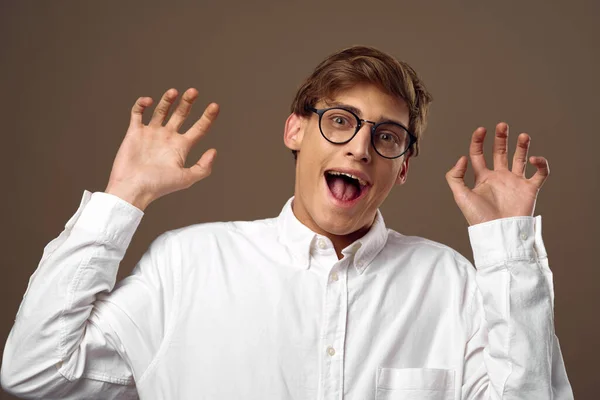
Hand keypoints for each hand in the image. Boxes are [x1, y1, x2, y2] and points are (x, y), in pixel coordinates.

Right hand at [105, 88, 218, 210]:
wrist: (132, 188)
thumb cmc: (158, 186)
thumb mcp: (186, 179)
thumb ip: (203, 167)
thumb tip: (214, 151)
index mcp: (181, 147)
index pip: (199, 128)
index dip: (208, 117)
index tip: (215, 106)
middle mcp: (167, 138)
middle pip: (181, 114)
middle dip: (188, 102)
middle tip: (193, 91)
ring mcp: (151, 134)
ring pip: (161, 110)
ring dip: (167, 99)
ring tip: (174, 91)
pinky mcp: (134, 132)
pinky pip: (138, 112)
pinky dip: (142, 104)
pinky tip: (149, 101)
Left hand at [445, 122, 548, 225]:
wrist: (498, 233)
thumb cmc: (478, 218)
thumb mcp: (460, 196)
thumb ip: (455, 176)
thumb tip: (462, 157)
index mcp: (482, 178)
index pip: (479, 154)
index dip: (478, 141)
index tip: (481, 129)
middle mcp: (499, 177)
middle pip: (500, 152)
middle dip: (501, 138)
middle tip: (502, 125)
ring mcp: (515, 182)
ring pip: (520, 158)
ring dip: (522, 146)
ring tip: (523, 136)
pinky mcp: (529, 190)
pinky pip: (540, 174)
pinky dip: (540, 164)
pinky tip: (534, 159)